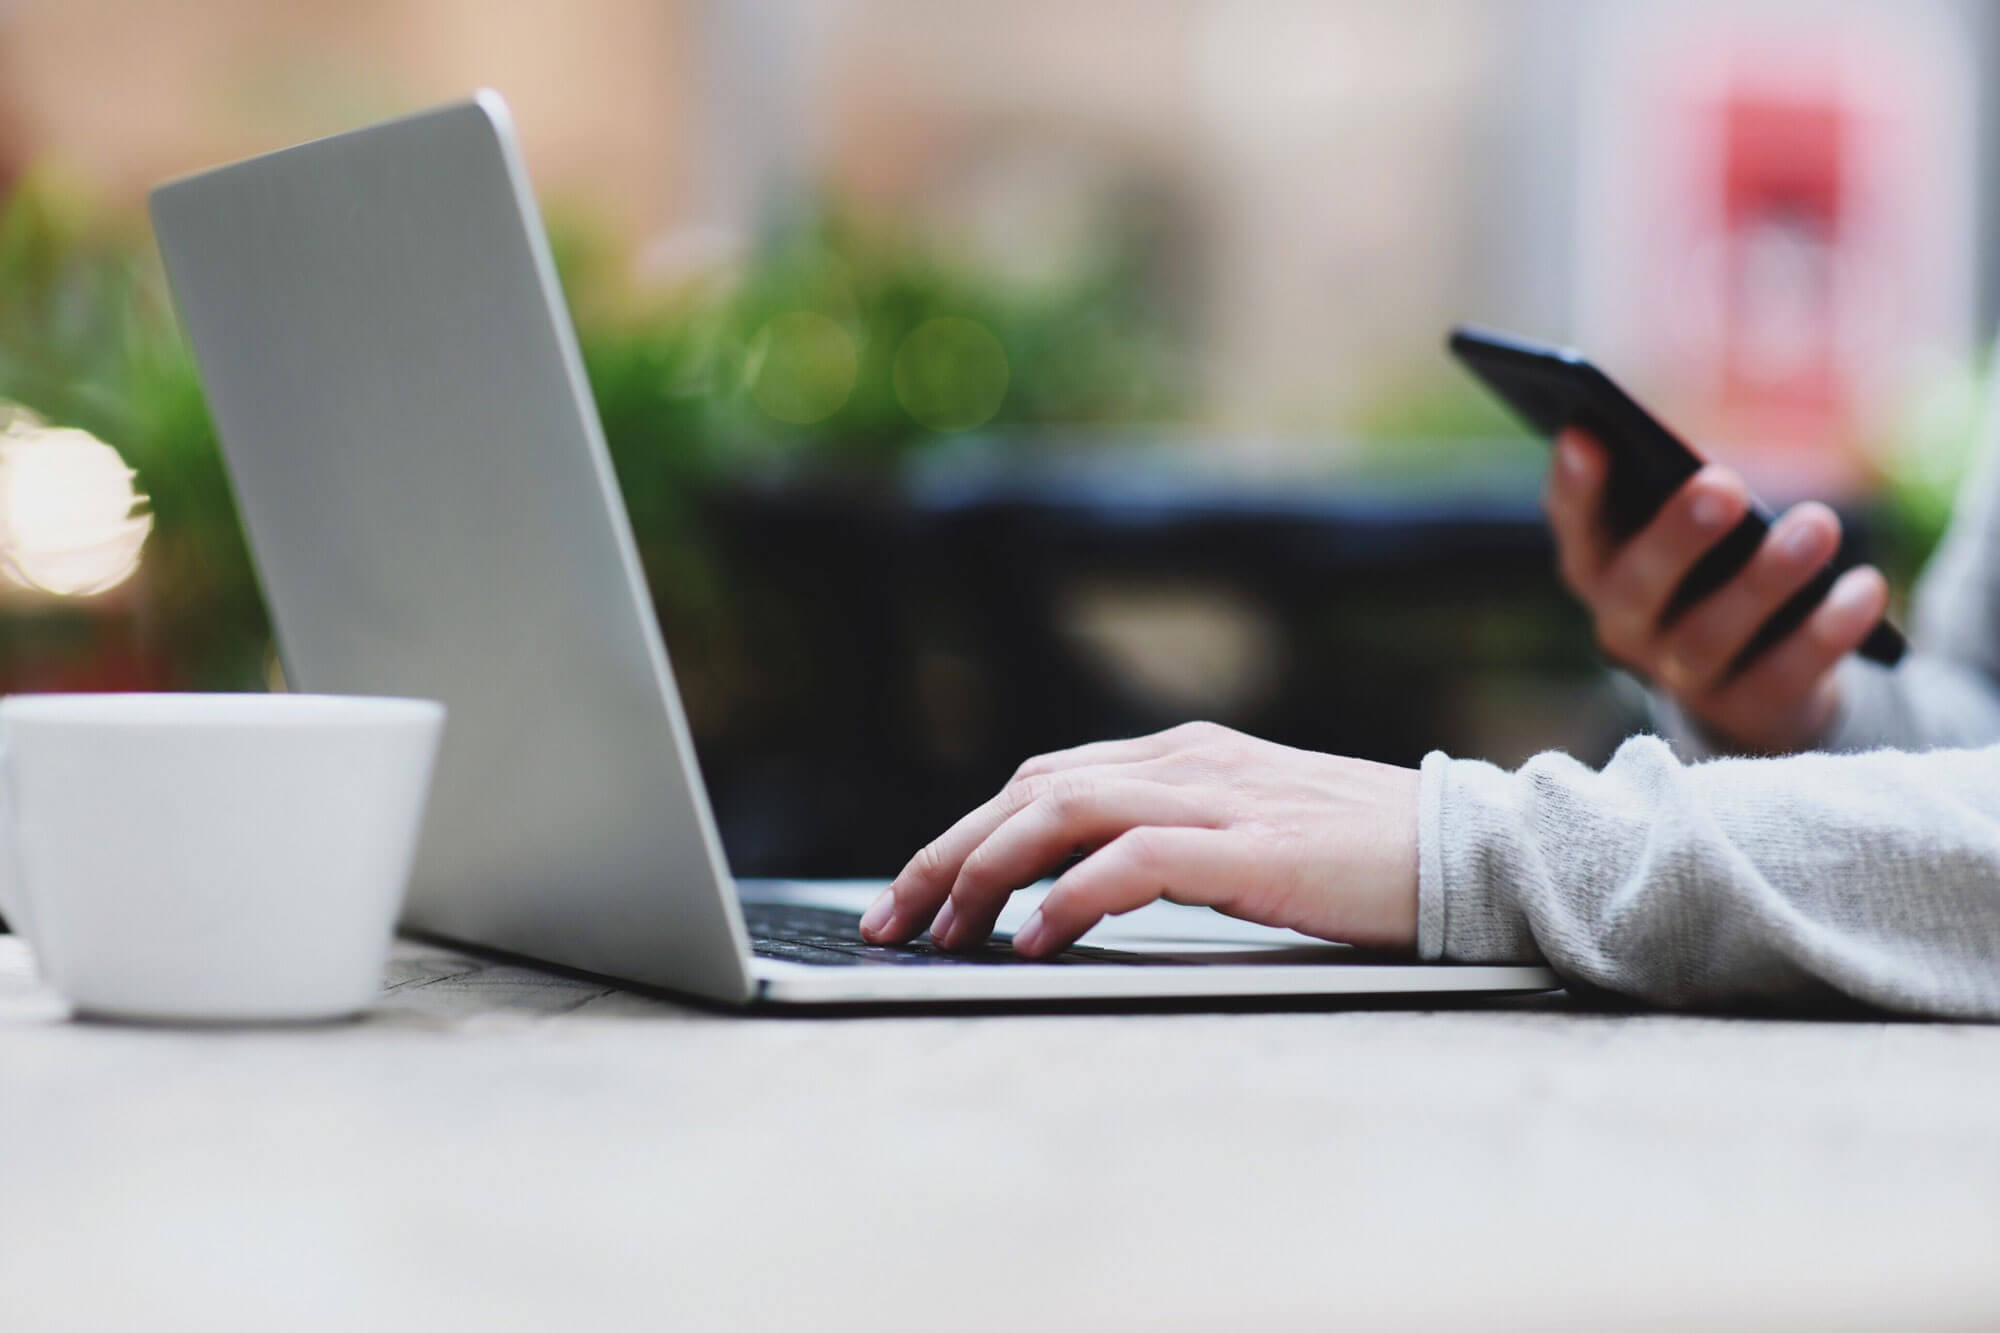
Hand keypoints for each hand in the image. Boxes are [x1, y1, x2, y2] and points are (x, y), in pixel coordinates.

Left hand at [857, 722, 1420, 956]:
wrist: (1481, 855)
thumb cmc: (1369, 860)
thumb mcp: (1250, 835)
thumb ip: (1170, 842)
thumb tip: (1074, 889)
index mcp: (1185, 754)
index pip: (1043, 780)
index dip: (968, 834)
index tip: (916, 894)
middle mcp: (1190, 761)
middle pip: (1031, 791)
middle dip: (948, 854)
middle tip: (894, 918)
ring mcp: (1222, 797)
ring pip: (1062, 811)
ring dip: (986, 872)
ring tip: (943, 932)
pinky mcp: (1255, 847)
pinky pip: (1133, 862)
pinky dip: (1071, 897)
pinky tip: (1034, 940)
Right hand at [1545, 429, 1889, 754]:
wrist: (1758, 679)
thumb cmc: (1718, 570)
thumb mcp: (1695, 528)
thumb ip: (1681, 495)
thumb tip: (1708, 471)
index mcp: (1600, 567)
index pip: (1575, 526)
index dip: (1574, 487)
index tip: (1586, 433)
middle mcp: (1624, 628)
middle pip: (1635, 589)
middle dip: (1675, 537)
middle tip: (1722, 484)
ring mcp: (1679, 677)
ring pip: (1706, 636)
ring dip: (1762, 581)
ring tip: (1818, 524)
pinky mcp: (1745, 710)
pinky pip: (1782, 675)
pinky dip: (1826, 632)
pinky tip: (1867, 587)